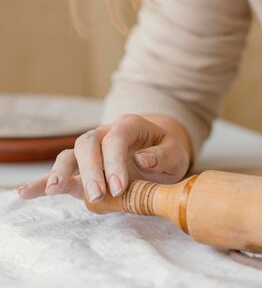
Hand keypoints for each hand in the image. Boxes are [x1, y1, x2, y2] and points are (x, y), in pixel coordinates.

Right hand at [17, 113, 190, 203]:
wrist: (159, 150)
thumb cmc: (167, 151)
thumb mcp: (176, 152)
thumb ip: (163, 155)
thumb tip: (143, 160)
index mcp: (130, 126)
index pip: (116, 138)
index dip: (115, 162)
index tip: (120, 187)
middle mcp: (106, 133)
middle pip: (88, 143)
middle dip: (90, 169)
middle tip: (98, 195)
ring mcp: (91, 151)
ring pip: (70, 154)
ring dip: (61, 172)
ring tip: (54, 190)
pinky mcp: (82, 169)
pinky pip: (61, 172)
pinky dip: (42, 181)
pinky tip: (25, 193)